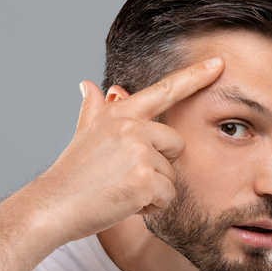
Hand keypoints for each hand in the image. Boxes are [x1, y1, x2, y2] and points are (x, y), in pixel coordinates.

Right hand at [32, 57, 223, 244]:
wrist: (53, 206)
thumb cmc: (72, 175)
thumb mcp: (83, 134)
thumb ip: (93, 108)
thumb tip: (88, 85)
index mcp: (121, 113)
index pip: (165, 90)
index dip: (195, 76)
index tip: (218, 63)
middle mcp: (131, 127)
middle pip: (177, 144)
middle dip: (160, 166)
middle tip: (127, 176)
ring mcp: (139, 151)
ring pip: (172, 175)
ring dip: (153, 190)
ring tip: (122, 190)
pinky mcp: (145, 179)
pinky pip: (168, 196)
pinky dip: (151, 207)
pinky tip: (125, 203)